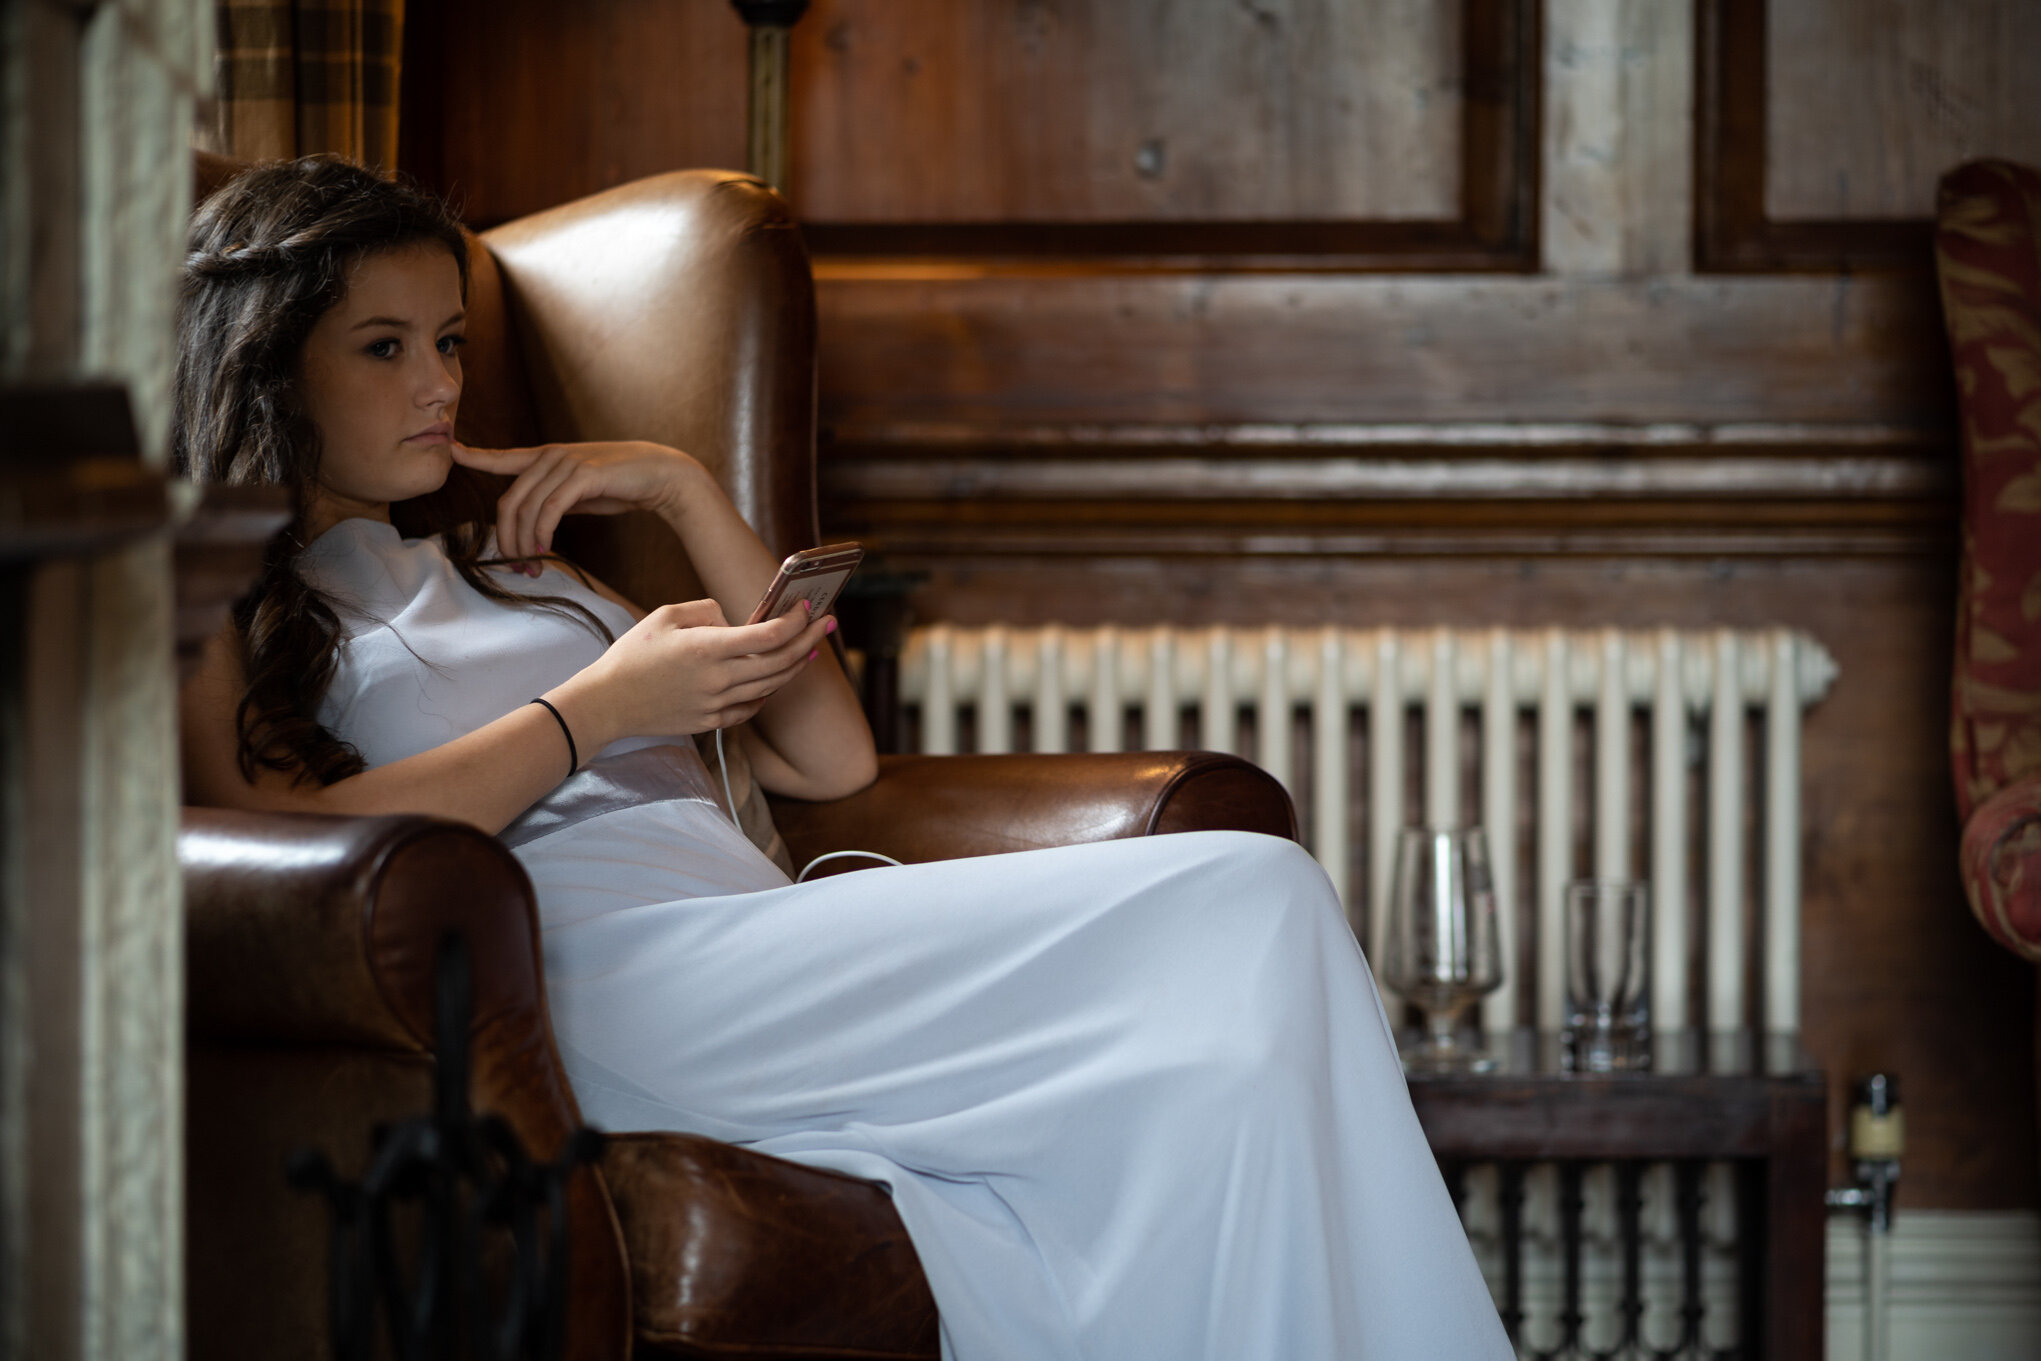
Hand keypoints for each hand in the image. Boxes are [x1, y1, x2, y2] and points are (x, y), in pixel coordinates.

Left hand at [450, 440, 701, 564]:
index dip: (477, 456)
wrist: (661, 475)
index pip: (505, 457)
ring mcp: (566, 464)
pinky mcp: (582, 476)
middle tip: (514, 566)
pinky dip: (542, 532)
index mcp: (548, 456)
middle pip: (510, 500)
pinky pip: (549, 509)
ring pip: (527, 508)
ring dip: (524, 542)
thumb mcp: (581, 490)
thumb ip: (555, 497)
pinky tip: (544, 548)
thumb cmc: (623, 484)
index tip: (453, 451)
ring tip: (531, 565)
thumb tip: (536, 522)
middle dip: (507, 537)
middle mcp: (551, 456)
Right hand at [551, 598, 834, 745]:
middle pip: (779, 662)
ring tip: (809, 649)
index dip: (794, 621)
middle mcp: (718, 679)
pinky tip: (775, 678)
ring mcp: (716, 704)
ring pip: (771, 686)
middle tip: (827, 624)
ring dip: (795, 666)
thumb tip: (735, 618)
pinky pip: (752, 708)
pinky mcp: (712, 722)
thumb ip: (706, 610)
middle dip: (809, 640)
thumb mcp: (664, 616)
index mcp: (706, 648)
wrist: (607, 703)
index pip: (767, 636)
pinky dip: (768, 692)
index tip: (807, 608)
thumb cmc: (632, 655)